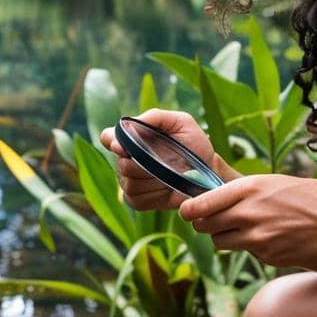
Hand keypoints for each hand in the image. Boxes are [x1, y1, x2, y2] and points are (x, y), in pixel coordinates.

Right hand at [99, 108, 228, 210]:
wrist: (207, 172)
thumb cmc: (193, 144)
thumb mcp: (181, 122)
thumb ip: (155, 117)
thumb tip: (129, 123)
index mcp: (132, 137)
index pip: (108, 138)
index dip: (113, 143)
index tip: (123, 147)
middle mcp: (125, 159)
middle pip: (122, 164)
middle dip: (145, 164)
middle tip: (168, 161)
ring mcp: (129, 181)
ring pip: (129, 183)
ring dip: (153, 180)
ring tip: (171, 174)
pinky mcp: (136, 200)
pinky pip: (136, 199)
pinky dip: (154, 195)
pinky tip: (167, 188)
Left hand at [176, 174, 316, 274]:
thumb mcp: (278, 182)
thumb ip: (248, 190)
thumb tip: (224, 193)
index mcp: (249, 188)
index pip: (200, 204)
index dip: (190, 209)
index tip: (188, 210)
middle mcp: (246, 213)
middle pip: (204, 225)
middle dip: (205, 224)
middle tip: (213, 221)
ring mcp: (255, 238)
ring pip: (220, 242)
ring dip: (224, 238)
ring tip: (244, 229)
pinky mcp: (265, 257)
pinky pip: (246, 252)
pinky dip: (252, 248)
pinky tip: (273, 239)